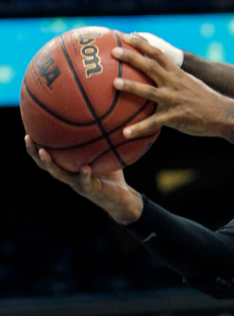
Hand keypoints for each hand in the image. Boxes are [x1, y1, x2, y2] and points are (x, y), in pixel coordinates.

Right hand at [25, 135, 143, 224]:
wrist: (122, 198)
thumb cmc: (111, 175)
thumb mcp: (104, 156)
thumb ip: (100, 143)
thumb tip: (101, 118)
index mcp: (69, 169)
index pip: (49, 157)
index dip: (36, 147)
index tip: (28, 131)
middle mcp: (70, 177)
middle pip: (47, 165)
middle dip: (35, 153)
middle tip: (28, 138)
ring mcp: (79, 184)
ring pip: (60, 175)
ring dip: (50, 164)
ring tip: (44, 152)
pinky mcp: (92, 190)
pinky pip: (86, 182)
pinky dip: (85, 175)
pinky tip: (84, 167)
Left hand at [112, 34, 231, 138]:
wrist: (223, 115)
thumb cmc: (204, 100)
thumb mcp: (189, 83)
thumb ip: (173, 78)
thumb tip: (157, 76)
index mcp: (176, 74)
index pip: (157, 53)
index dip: (141, 44)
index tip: (125, 36)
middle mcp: (174, 83)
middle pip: (150, 66)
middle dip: (131, 57)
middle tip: (113, 51)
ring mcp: (175, 100)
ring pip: (150, 92)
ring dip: (132, 87)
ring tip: (115, 84)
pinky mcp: (176, 117)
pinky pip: (154, 123)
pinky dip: (139, 128)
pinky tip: (125, 133)